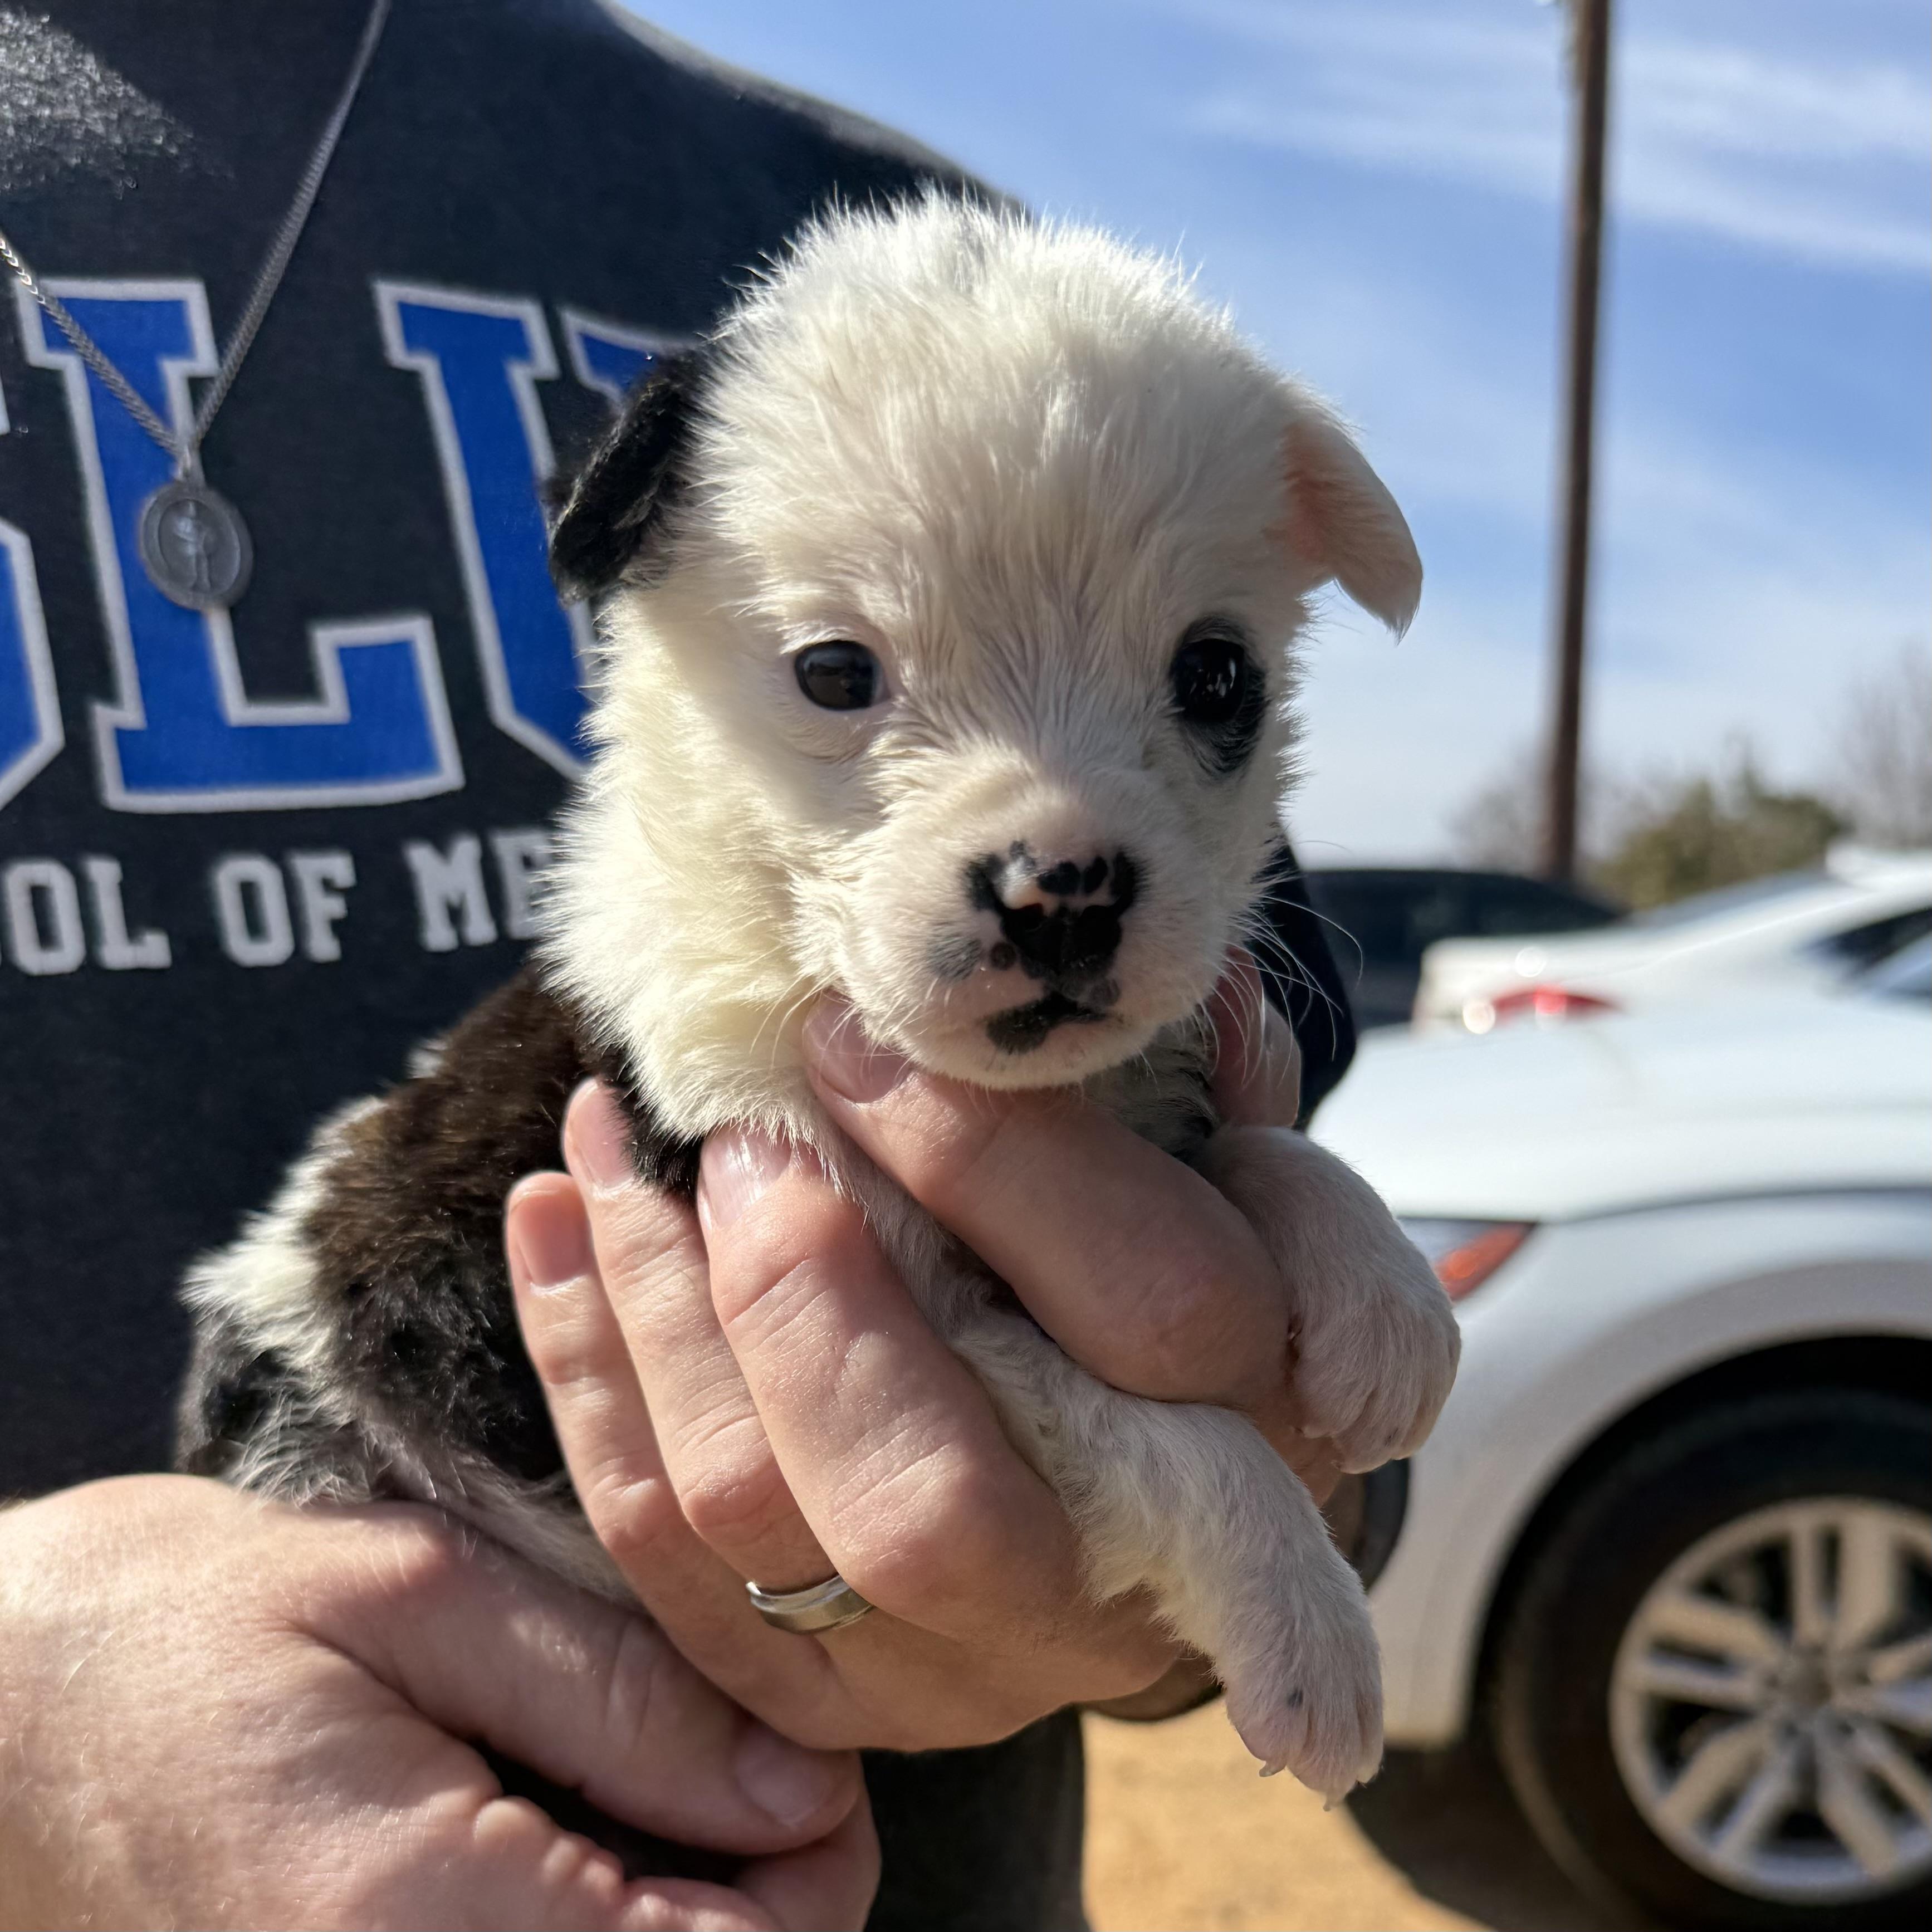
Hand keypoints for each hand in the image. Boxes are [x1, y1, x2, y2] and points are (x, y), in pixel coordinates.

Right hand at [0, 1476, 873, 1931]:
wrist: (1, 1713)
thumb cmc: (190, 1622)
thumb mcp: (415, 1596)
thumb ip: (618, 1697)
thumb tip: (805, 1786)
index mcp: (422, 1924)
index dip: (818, 1861)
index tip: (797, 1747)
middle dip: (765, 1888)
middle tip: (729, 1745)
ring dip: (692, 1909)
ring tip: (640, 1770)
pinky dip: (608, 1915)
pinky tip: (568, 1825)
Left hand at [505, 953, 1345, 1756]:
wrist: (1144, 1487)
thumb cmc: (1184, 1288)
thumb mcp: (1238, 1189)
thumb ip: (1192, 1103)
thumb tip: (1110, 987)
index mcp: (1254, 1443)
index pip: (1149, 1315)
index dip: (992, 1160)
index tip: (850, 1034)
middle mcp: (1099, 1593)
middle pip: (923, 1500)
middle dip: (793, 1290)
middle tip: (734, 1133)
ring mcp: (938, 1667)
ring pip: (748, 1516)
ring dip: (648, 1303)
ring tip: (602, 1135)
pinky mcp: (804, 1689)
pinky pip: (649, 1545)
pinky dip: (581, 1365)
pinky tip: (549, 1214)